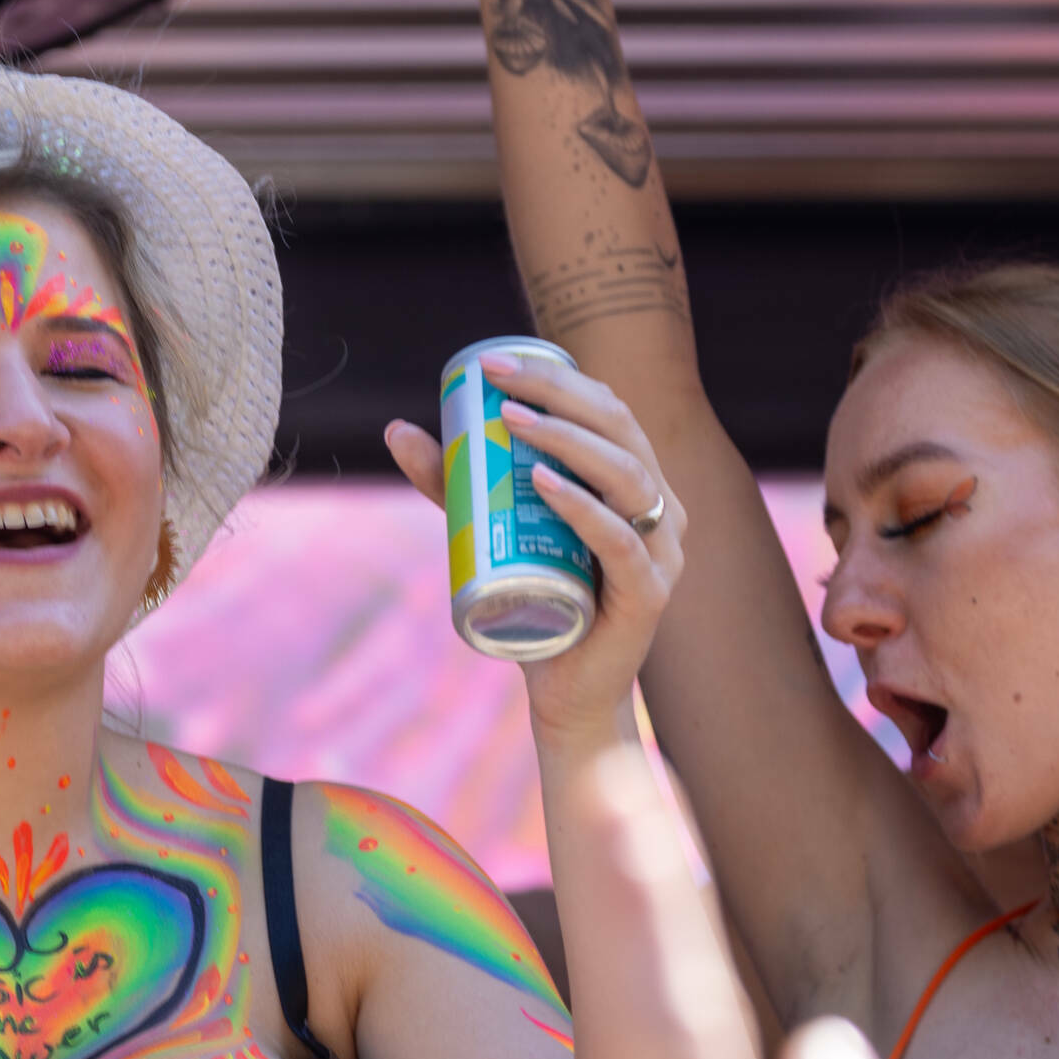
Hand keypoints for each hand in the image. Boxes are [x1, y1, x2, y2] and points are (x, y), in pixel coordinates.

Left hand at [385, 353, 683, 746]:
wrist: (567, 695)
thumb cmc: (536, 603)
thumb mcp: (491, 529)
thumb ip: (455, 484)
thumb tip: (397, 428)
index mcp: (635, 483)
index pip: (606, 410)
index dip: (556, 377)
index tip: (494, 364)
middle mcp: (660, 508)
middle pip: (619, 430)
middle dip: (558, 394)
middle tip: (498, 382)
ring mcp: (662, 551)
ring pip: (626, 476)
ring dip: (569, 441)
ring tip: (513, 422)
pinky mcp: (649, 595)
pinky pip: (622, 542)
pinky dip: (584, 508)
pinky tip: (546, 484)